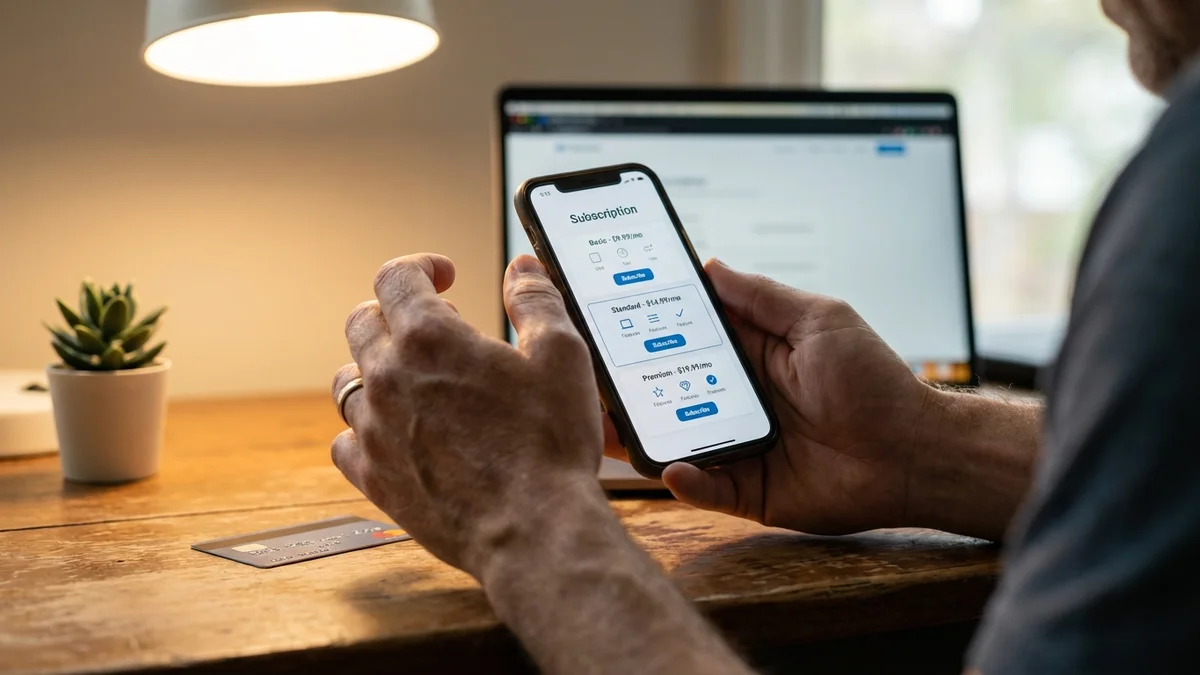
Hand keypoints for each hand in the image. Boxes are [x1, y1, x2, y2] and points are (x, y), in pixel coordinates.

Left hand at [331, 253, 607, 577]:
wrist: (534, 528)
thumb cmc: (550, 443)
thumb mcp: (562, 355)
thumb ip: (536, 300)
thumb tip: (522, 269)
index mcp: (429, 338)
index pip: (396, 277)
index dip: (421, 267)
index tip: (443, 275)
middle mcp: (389, 378)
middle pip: (363, 322)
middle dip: (394, 312)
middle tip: (431, 325)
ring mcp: (374, 430)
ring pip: (347, 381)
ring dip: (376, 368)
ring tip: (410, 378)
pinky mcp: (374, 478)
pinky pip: (346, 441)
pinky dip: (364, 429)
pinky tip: (393, 432)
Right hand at [607, 259, 936, 534]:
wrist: (915, 455)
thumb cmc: (875, 382)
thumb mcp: (819, 321)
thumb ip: (762, 298)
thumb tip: (709, 266)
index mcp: (751, 356)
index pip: (688, 337)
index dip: (649, 327)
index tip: (607, 313)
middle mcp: (737, 400)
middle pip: (669, 389)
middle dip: (629, 382)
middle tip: (589, 370)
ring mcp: (740, 446)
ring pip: (677, 439)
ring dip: (641, 433)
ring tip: (606, 423)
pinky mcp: (750, 491)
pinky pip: (708, 488)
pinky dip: (688, 480)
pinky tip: (672, 468)